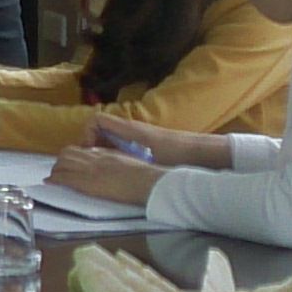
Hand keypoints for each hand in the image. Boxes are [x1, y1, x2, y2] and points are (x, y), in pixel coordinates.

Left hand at [52, 146, 167, 205]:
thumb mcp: (129, 162)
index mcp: (105, 153)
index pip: (82, 150)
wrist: (145, 181)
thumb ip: (118, 161)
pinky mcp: (85, 181)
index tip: (72, 163)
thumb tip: (116, 166)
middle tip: (59, 170)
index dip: (74, 157)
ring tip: (53, 178)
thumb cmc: (144, 176)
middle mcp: (94, 158)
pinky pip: (63, 178)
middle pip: (68, 154)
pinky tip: (49, 182)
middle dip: (61, 162)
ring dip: (56, 170)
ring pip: (62, 164)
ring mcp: (88, 169)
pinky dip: (54, 180)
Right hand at [93, 114, 231, 168]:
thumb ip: (123, 156)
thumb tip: (98, 158)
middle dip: (92, 145)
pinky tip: (123, 170)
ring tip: (103, 169)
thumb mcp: (147, 156)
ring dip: (104, 151)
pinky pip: (123, 145)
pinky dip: (117, 154)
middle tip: (91, 164)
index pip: (96, 121)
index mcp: (129, 129)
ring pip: (112, 139)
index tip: (89, 152)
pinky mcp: (147, 144)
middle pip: (101, 130)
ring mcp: (140, 136)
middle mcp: (132, 129)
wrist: (204, 153)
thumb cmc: (176, 153)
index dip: (86, 134)